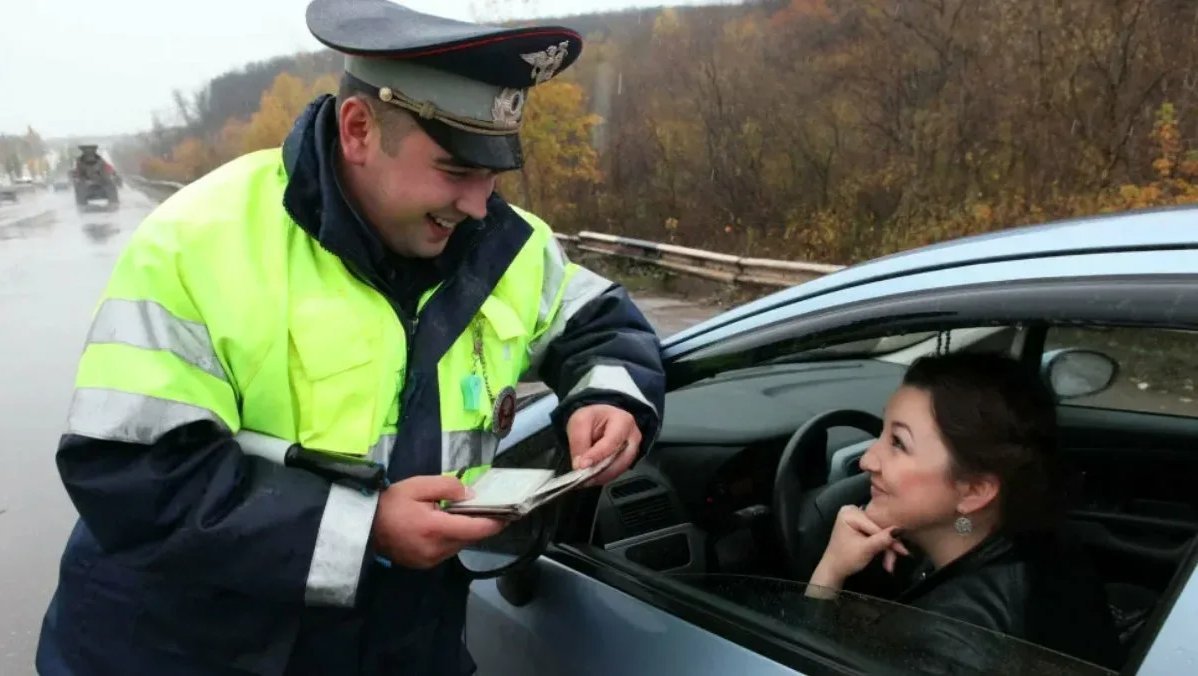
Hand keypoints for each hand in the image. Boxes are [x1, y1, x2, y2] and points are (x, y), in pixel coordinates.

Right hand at [371, 475, 506, 568]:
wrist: (362, 527)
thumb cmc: (390, 503)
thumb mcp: (418, 485)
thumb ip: (448, 487)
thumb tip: (470, 495)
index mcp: (435, 529)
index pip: (476, 529)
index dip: (495, 522)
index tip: (510, 514)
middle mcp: (436, 550)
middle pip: (470, 539)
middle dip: (480, 525)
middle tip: (486, 508)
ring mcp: (430, 561)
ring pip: (460, 546)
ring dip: (465, 532)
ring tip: (464, 515)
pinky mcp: (424, 565)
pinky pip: (447, 551)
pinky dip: (452, 539)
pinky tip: (446, 526)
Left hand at [566, 404, 641, 485]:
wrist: (598, 421)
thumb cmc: (593, 418)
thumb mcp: (580, 421)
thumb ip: (579, 441)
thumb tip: (579, 464)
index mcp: (623, 421)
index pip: (611, 441)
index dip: (597, 455)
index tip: (582, 465)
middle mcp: (633, 437)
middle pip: (620, 459)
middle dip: (600, 470)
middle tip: (582, 477)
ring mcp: (632, 451)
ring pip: (619, 469)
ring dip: (601, 476)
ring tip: (584, 480)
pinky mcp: (627, 462)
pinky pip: (616, 473)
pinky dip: (603, 478)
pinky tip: (591, 479)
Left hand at [809, 505, 909, 591]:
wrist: (834, 570)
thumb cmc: (845, 559)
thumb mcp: (866, 549)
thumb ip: (882, 539)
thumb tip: (900, 530)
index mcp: (850, 513)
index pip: (876, 525)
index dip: (891, 539)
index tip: (904, 552)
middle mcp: (853, 510)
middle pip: (879, 528)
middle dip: (888, 545)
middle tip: (898, 559)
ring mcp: (856, 517)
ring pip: (879, 531)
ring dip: (886, 547)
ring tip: (890, 564)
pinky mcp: (860, 525)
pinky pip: (875, 533)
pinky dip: (881, 544)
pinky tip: (887, 557)